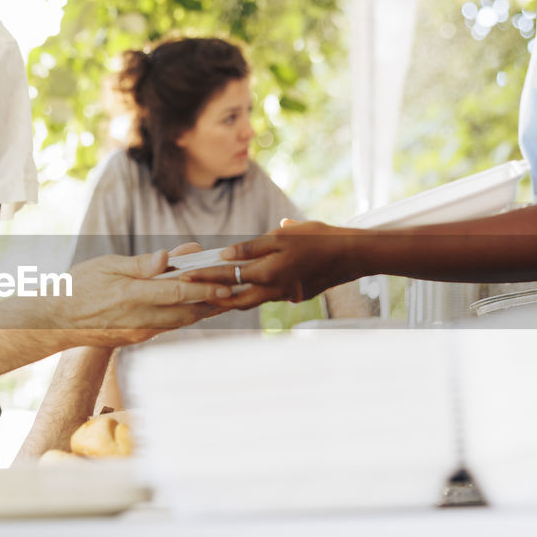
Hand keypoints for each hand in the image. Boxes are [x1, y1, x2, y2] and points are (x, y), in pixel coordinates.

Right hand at [60, 249, 231, 345]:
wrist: (56, 321)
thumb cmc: (79, 285)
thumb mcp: (108, 265)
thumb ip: (142, 263)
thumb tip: (168, 257)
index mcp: (131, 295)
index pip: (177, 292)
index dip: (205, 289)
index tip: (227, 284)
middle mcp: (139, 318)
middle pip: (186, 313)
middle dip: (214, 303)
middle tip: (238, 292)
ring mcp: (138, 332)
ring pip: (180, 322)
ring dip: (204, 312)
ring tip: (226, 300)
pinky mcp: (136, 338)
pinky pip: (167, 326)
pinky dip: (185, 316)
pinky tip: (197, 307)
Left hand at [185, 220, 356, 307]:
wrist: (352, 255)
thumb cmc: (318, 238)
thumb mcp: (284, 235)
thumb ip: (253, 247)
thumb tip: (227, 255)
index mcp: (269, 273)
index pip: (228, 276)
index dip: (205, 276)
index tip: (184, 275)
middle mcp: (274, 290)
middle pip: (236, 299)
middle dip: (213, 297)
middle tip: (193, 292)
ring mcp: (286, 296)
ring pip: (252, 301)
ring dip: (232, 299)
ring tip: (213, 295)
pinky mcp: (296, 296)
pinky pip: (268, 297)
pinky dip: (253, 295)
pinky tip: (245, 290)